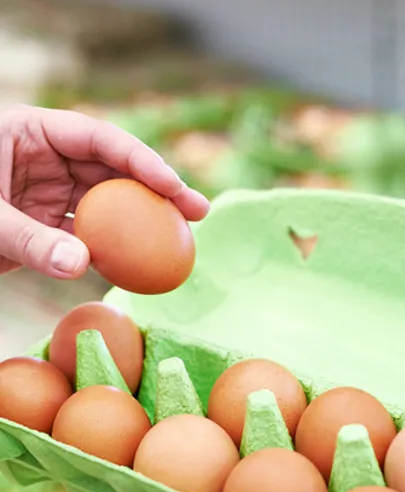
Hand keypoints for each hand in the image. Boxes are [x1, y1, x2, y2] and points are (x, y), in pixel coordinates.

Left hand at [0, 105, 209, 277]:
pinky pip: (87, 235)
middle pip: (113, 168)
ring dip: (142, 223)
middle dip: (157, 190)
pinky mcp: (45, 224)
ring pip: (106, 203)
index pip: (97, 137)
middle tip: (197, 212)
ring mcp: (46, 191)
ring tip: (179, 242)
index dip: (140, 160)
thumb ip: (29, 240)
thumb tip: (83, 266)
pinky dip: (112, 250)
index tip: (171, 187)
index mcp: (27, 132)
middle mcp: (44, 158)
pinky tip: (138, 265)